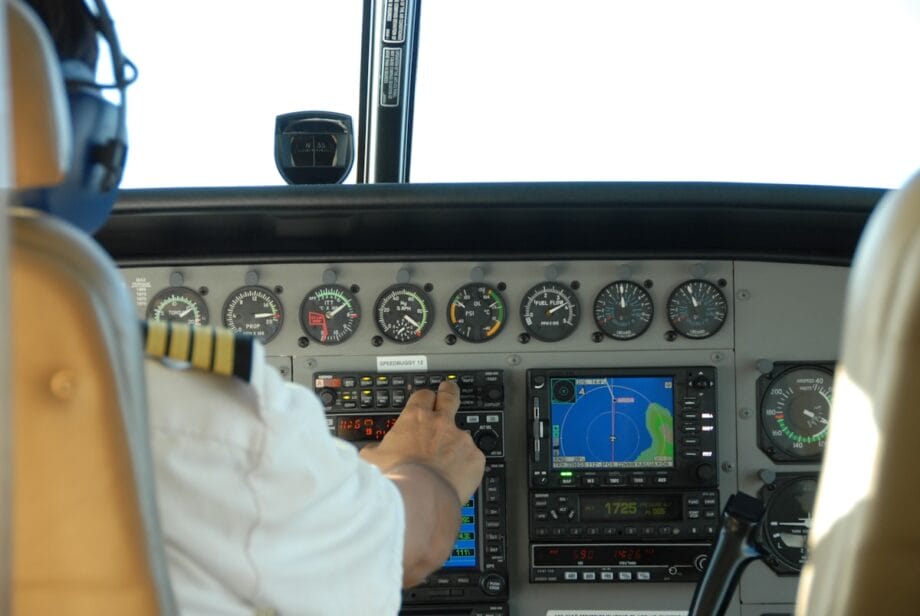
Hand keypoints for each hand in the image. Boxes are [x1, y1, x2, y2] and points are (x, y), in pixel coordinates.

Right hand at [360, 380, 485, 504]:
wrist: (419, 496)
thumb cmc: (396, 477)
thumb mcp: (372, 459)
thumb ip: (376, 449)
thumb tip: (372, 451)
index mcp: (415, 419)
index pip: (423, 396)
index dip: (425, 397)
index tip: (426, 399)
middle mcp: (440, 424)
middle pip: (449, 397)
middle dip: (449, 392)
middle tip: (449, 391)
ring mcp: (461, 439)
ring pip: (462, 435)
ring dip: (456, 444)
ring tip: (448, 461)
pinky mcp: (475, 458)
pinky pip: (473, 458)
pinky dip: (466, 466)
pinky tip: (456, 477)